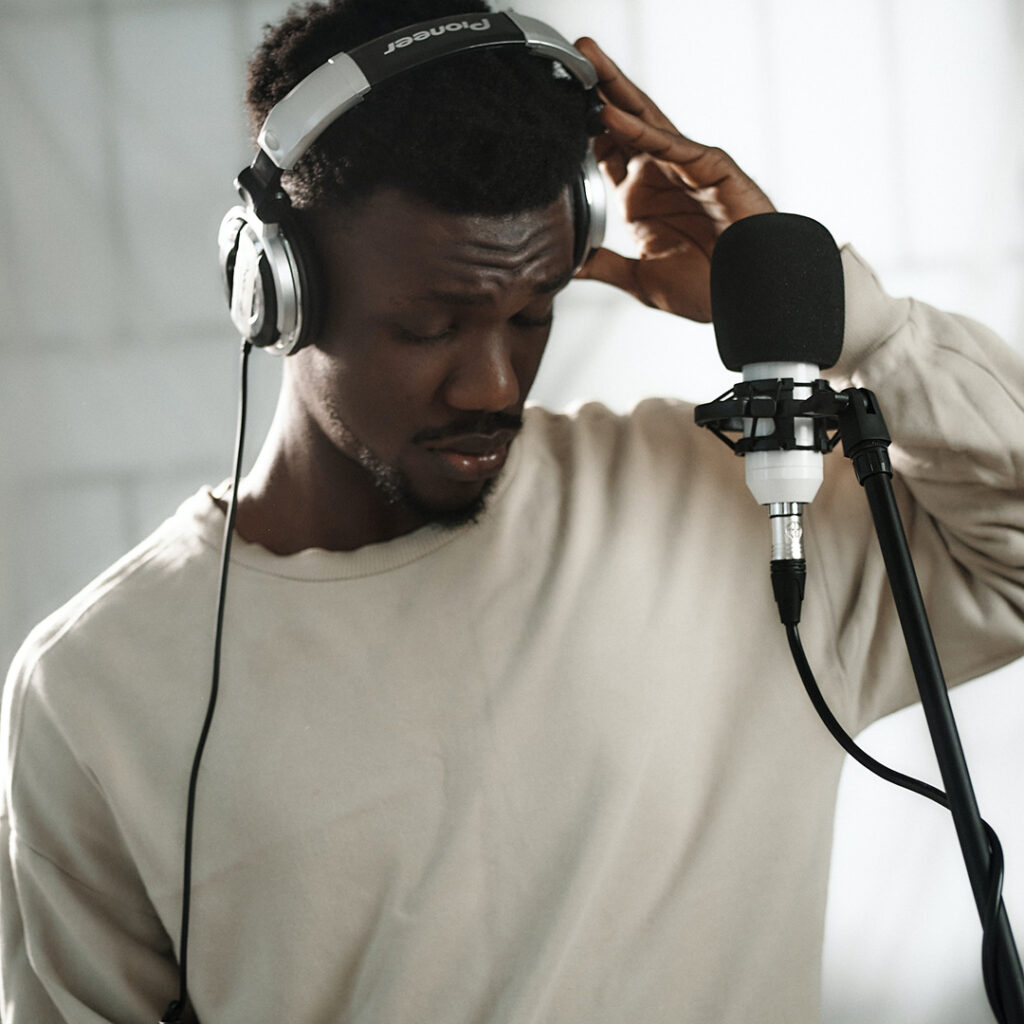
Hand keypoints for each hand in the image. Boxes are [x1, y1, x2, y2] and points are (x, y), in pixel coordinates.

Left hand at [574, 37, 774, 321]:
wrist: (750, 298)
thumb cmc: (707, 289)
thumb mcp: (642, 281)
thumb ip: (604, 267)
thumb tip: (568, 266)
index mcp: (642, 197)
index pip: (607, 149)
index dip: (583, 125)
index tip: (552, 104)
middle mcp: (661, 175)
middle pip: (624, 121)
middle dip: (599, 87)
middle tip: (572, 54)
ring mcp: (686, 168)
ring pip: (645, 120)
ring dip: (615, 90)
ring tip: (587, 61)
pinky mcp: (711, 168)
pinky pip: (669, 144)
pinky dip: (639, 128)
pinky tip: (610, 113)